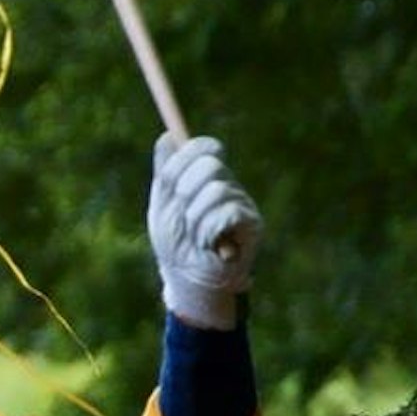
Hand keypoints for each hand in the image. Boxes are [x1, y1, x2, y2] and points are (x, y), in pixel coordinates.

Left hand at [146, 134, 263, 328]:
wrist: (186, 279)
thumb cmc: (175, 242)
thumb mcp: (163, 204)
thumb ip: (166, 171)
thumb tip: (167, 136)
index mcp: (207, 175)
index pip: (205, 146)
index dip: (183, 160)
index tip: (169, 183)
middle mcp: (229, 184)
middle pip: (209, 163)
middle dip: (184, 191)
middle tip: (183, 216)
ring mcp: (242, 202)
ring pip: (215, 190)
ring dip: (193, 219)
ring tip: (195, 236)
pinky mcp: (253, 223)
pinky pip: (225, 213)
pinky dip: (206, 232)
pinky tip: (209, 245)